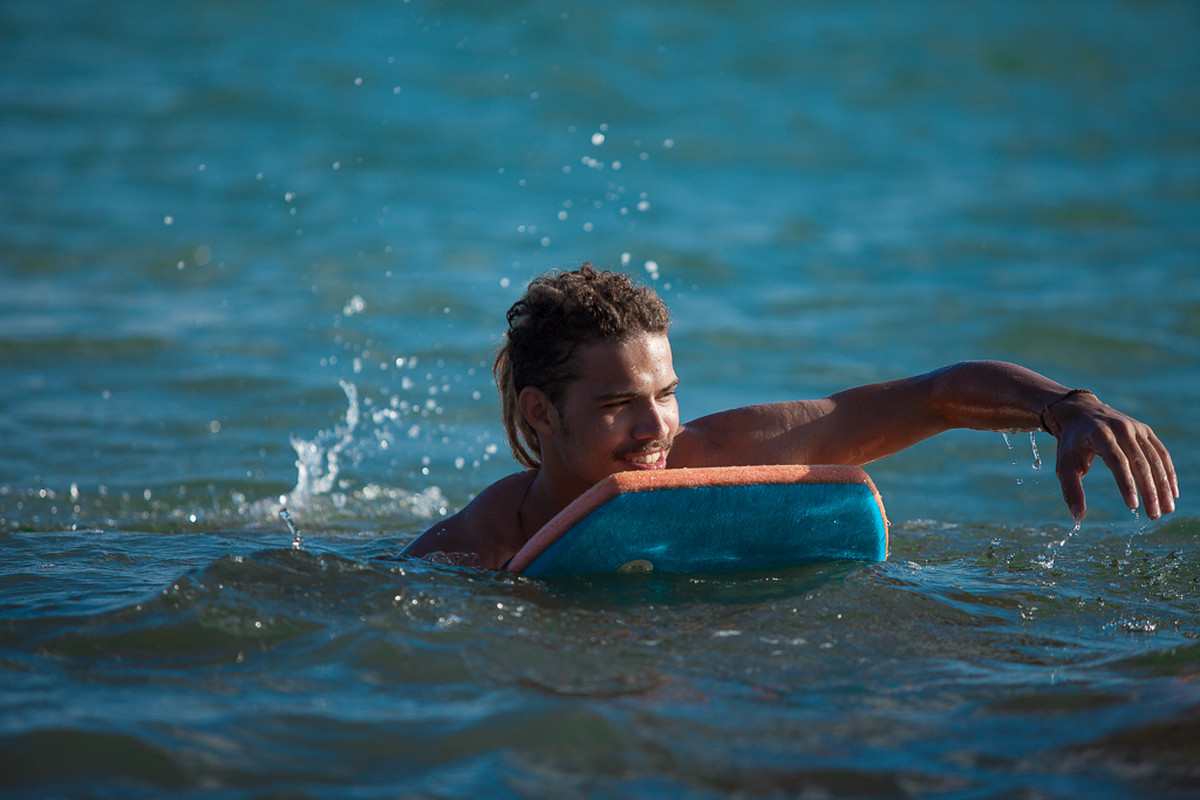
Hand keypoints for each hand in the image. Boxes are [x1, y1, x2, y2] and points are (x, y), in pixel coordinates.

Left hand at [1045, 391, 1177, 520]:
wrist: (1080, 411)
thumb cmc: (1071, 443)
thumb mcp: (1065, 464)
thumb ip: (1071, 490)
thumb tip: (1078, 518)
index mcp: (1100, 434)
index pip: (1117, 461)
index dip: (1126, 484)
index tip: (1133, 506)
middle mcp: (1121, 429)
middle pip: (1140, 463)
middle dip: (1150, 491)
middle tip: (1154, 515)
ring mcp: (1136, 428)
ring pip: (1155, 459)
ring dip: (1163, 485)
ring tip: (1167, 509)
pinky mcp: (1145, 430)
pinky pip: (1161, 453)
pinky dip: (1168, 473)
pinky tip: (1172, 492)